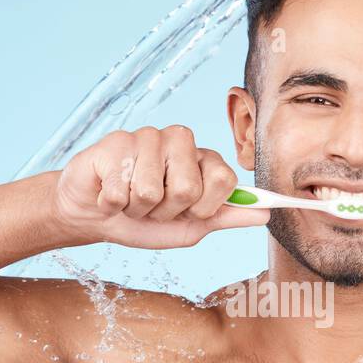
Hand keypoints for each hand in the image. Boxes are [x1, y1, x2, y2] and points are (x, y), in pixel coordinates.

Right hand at [54, 125, 270, 248]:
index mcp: (204, 158)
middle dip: (165, 212)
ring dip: (136, 209)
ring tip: (129, 199)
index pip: (225, 180)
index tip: (188, 211)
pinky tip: (109, 193)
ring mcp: (147, 137)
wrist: (96, 216)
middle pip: (187, 189)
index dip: (203, 207)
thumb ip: (227, 217)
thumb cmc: (146, 220)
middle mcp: (180, 140)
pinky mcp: (115, 142)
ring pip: (149, 190)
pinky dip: (112, 203)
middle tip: (153, 206)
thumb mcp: (192, 226)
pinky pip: (118, 189)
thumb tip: (266, 214)